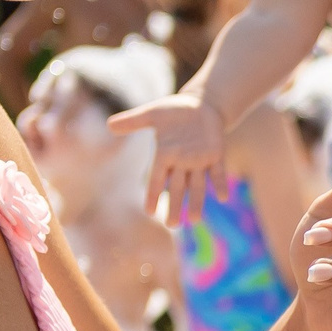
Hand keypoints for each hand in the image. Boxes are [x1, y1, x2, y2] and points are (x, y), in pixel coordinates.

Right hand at [108, 92, 226, 225]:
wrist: (202, 105)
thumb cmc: (175, 111)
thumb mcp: (152, 114)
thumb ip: (133, 121)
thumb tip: (109, 125)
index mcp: (165, 155)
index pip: (156, 179)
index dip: (153, 194)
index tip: (149, 211)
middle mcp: (182, 162)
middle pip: (177, 188)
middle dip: (175, 205)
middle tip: (172, 225)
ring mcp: (200, 160)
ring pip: (198, 185)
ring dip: (197, 202)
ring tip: (195, 220)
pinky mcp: (216, 155)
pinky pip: (218, 172)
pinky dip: (220, 183)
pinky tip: (223, 197)